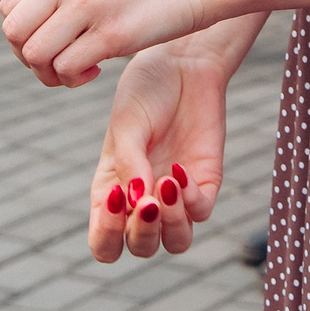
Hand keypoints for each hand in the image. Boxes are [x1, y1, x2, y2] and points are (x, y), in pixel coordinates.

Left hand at [2, 0, 219, 88]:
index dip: (24, 34)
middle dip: (29, 58)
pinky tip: (97, 71)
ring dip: (49, 73)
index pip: (10, 5)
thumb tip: (25, 26)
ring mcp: (88, 1)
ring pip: (34, 53)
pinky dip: (73, 79)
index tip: (52, 41)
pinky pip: (65, 69)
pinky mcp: (113, 33)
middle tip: (58, 64)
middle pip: (14, 31)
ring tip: (78, 70)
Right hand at [83, 43, 231, 262]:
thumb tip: (137, 202)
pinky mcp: (205, 183)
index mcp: (111, 190)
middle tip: (145, 199)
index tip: (114, 198)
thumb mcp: (126, 123)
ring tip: (166, 185)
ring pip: (175, 242)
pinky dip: (191, 200)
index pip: (104, 242)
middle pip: (140, 247)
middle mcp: (142, 199)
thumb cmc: (145, 90)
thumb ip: (129, 163)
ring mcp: (176, 196)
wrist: (184, 63)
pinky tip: (180, 169)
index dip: (106, 236)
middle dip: (141, 232)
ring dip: (170, 224)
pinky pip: (201, 213)